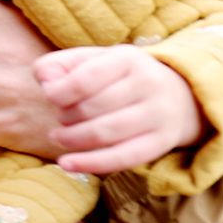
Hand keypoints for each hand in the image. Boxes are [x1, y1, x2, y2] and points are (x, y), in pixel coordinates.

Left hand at [37, 45, 199, 175]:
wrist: (178, 95)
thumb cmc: (118, 78)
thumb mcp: (92, 60)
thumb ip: (59, 65)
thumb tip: (44, 81)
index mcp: (127, 59)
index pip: (85, 79)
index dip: (59, 93)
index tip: (50, 97)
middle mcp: (148, 84)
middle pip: (91, 108)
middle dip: (66, 116)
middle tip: (62, 118)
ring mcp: (158, 114)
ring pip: (104, 133)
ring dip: (72, 139)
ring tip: (60, 137)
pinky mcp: (160, 142)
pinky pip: (122, 158)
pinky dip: (90, 163)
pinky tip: (66, 164)